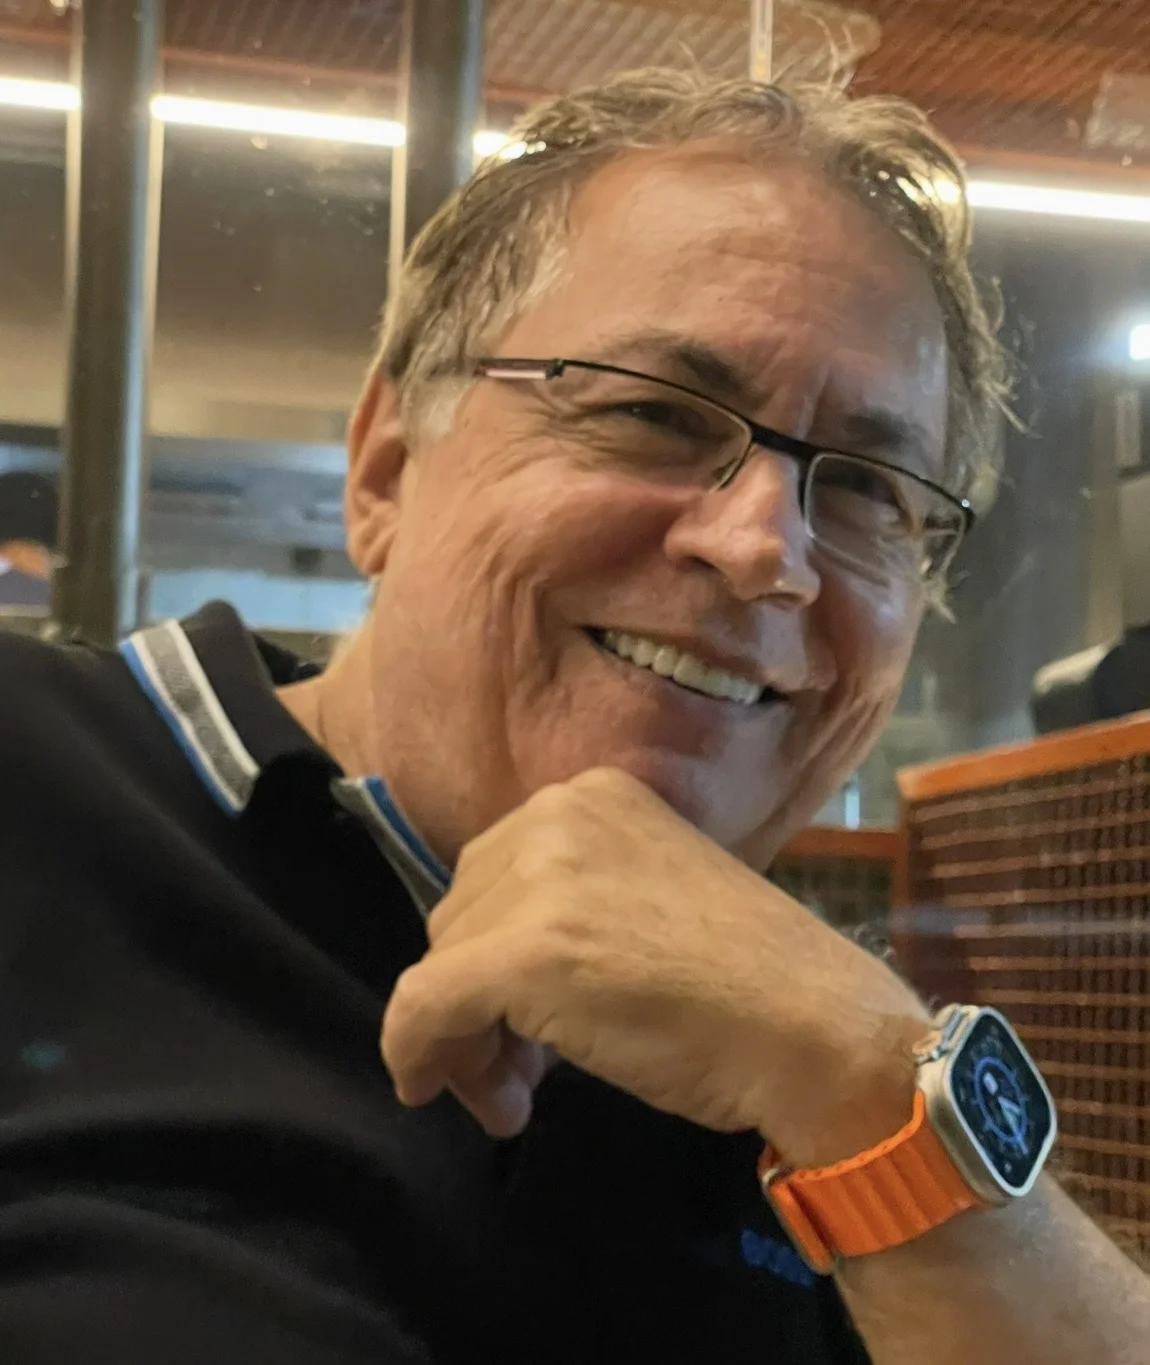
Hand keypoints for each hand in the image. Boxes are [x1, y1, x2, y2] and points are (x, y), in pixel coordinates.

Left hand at [381, 768, 928, 1163]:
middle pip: (462, 915)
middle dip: (477, 998)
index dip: (494, 955)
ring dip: (466, 1037)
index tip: (523, 1022)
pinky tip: (434, 1089)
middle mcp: (556, 813)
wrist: (812, 1028)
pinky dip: (416, 1052)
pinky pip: (422, 1007)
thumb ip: (574, 907)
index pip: (497, 875)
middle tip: (521, 1073)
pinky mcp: (520, 952)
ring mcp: (539, 878)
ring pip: (439, 963)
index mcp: (594, 794)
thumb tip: (489, 979)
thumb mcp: (649, 901)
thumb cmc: (752, 979)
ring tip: (515, 1097)